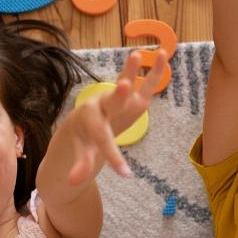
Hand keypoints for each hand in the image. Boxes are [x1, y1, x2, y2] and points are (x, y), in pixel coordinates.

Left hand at [66, 50, 168, 184]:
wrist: (86, 121)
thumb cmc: (84, 138)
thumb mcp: (81, 152)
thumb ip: (80, 165)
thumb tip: (73, 183)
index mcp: (89, 120)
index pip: (103, 139)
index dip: (114, 157)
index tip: (126, 174)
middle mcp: (103, 104)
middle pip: (112, 100)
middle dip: (119, 95)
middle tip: (125, 87)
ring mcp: (119, 98)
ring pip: (126, 83)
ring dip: (132, 69)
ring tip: (137, 55)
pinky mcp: (134, 97)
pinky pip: (145, 84)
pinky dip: (155, 71)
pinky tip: (164, 55)